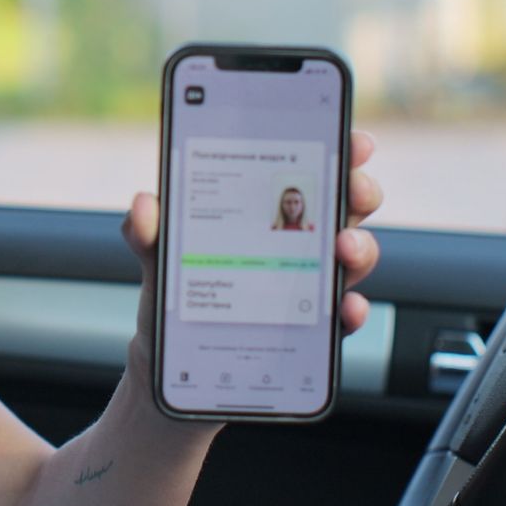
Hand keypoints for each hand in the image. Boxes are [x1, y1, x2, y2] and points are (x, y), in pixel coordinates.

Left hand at [123, 130, 384, 372]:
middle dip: (359, 190)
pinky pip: (342, 319)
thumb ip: (147, 229)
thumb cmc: (173, 294)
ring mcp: (309, 286)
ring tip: (344, 247)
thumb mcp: (157, 256)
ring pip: (352, 258)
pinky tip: (346, 307)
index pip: (309, 169)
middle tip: (354, 189)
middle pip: (344, 207)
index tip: (353, 139)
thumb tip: (145, 205)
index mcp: (266, 211)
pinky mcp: (309, 332)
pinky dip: (351, 311)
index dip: (338, 150)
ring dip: (360, 248)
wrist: (168, 366)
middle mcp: (297, 243)